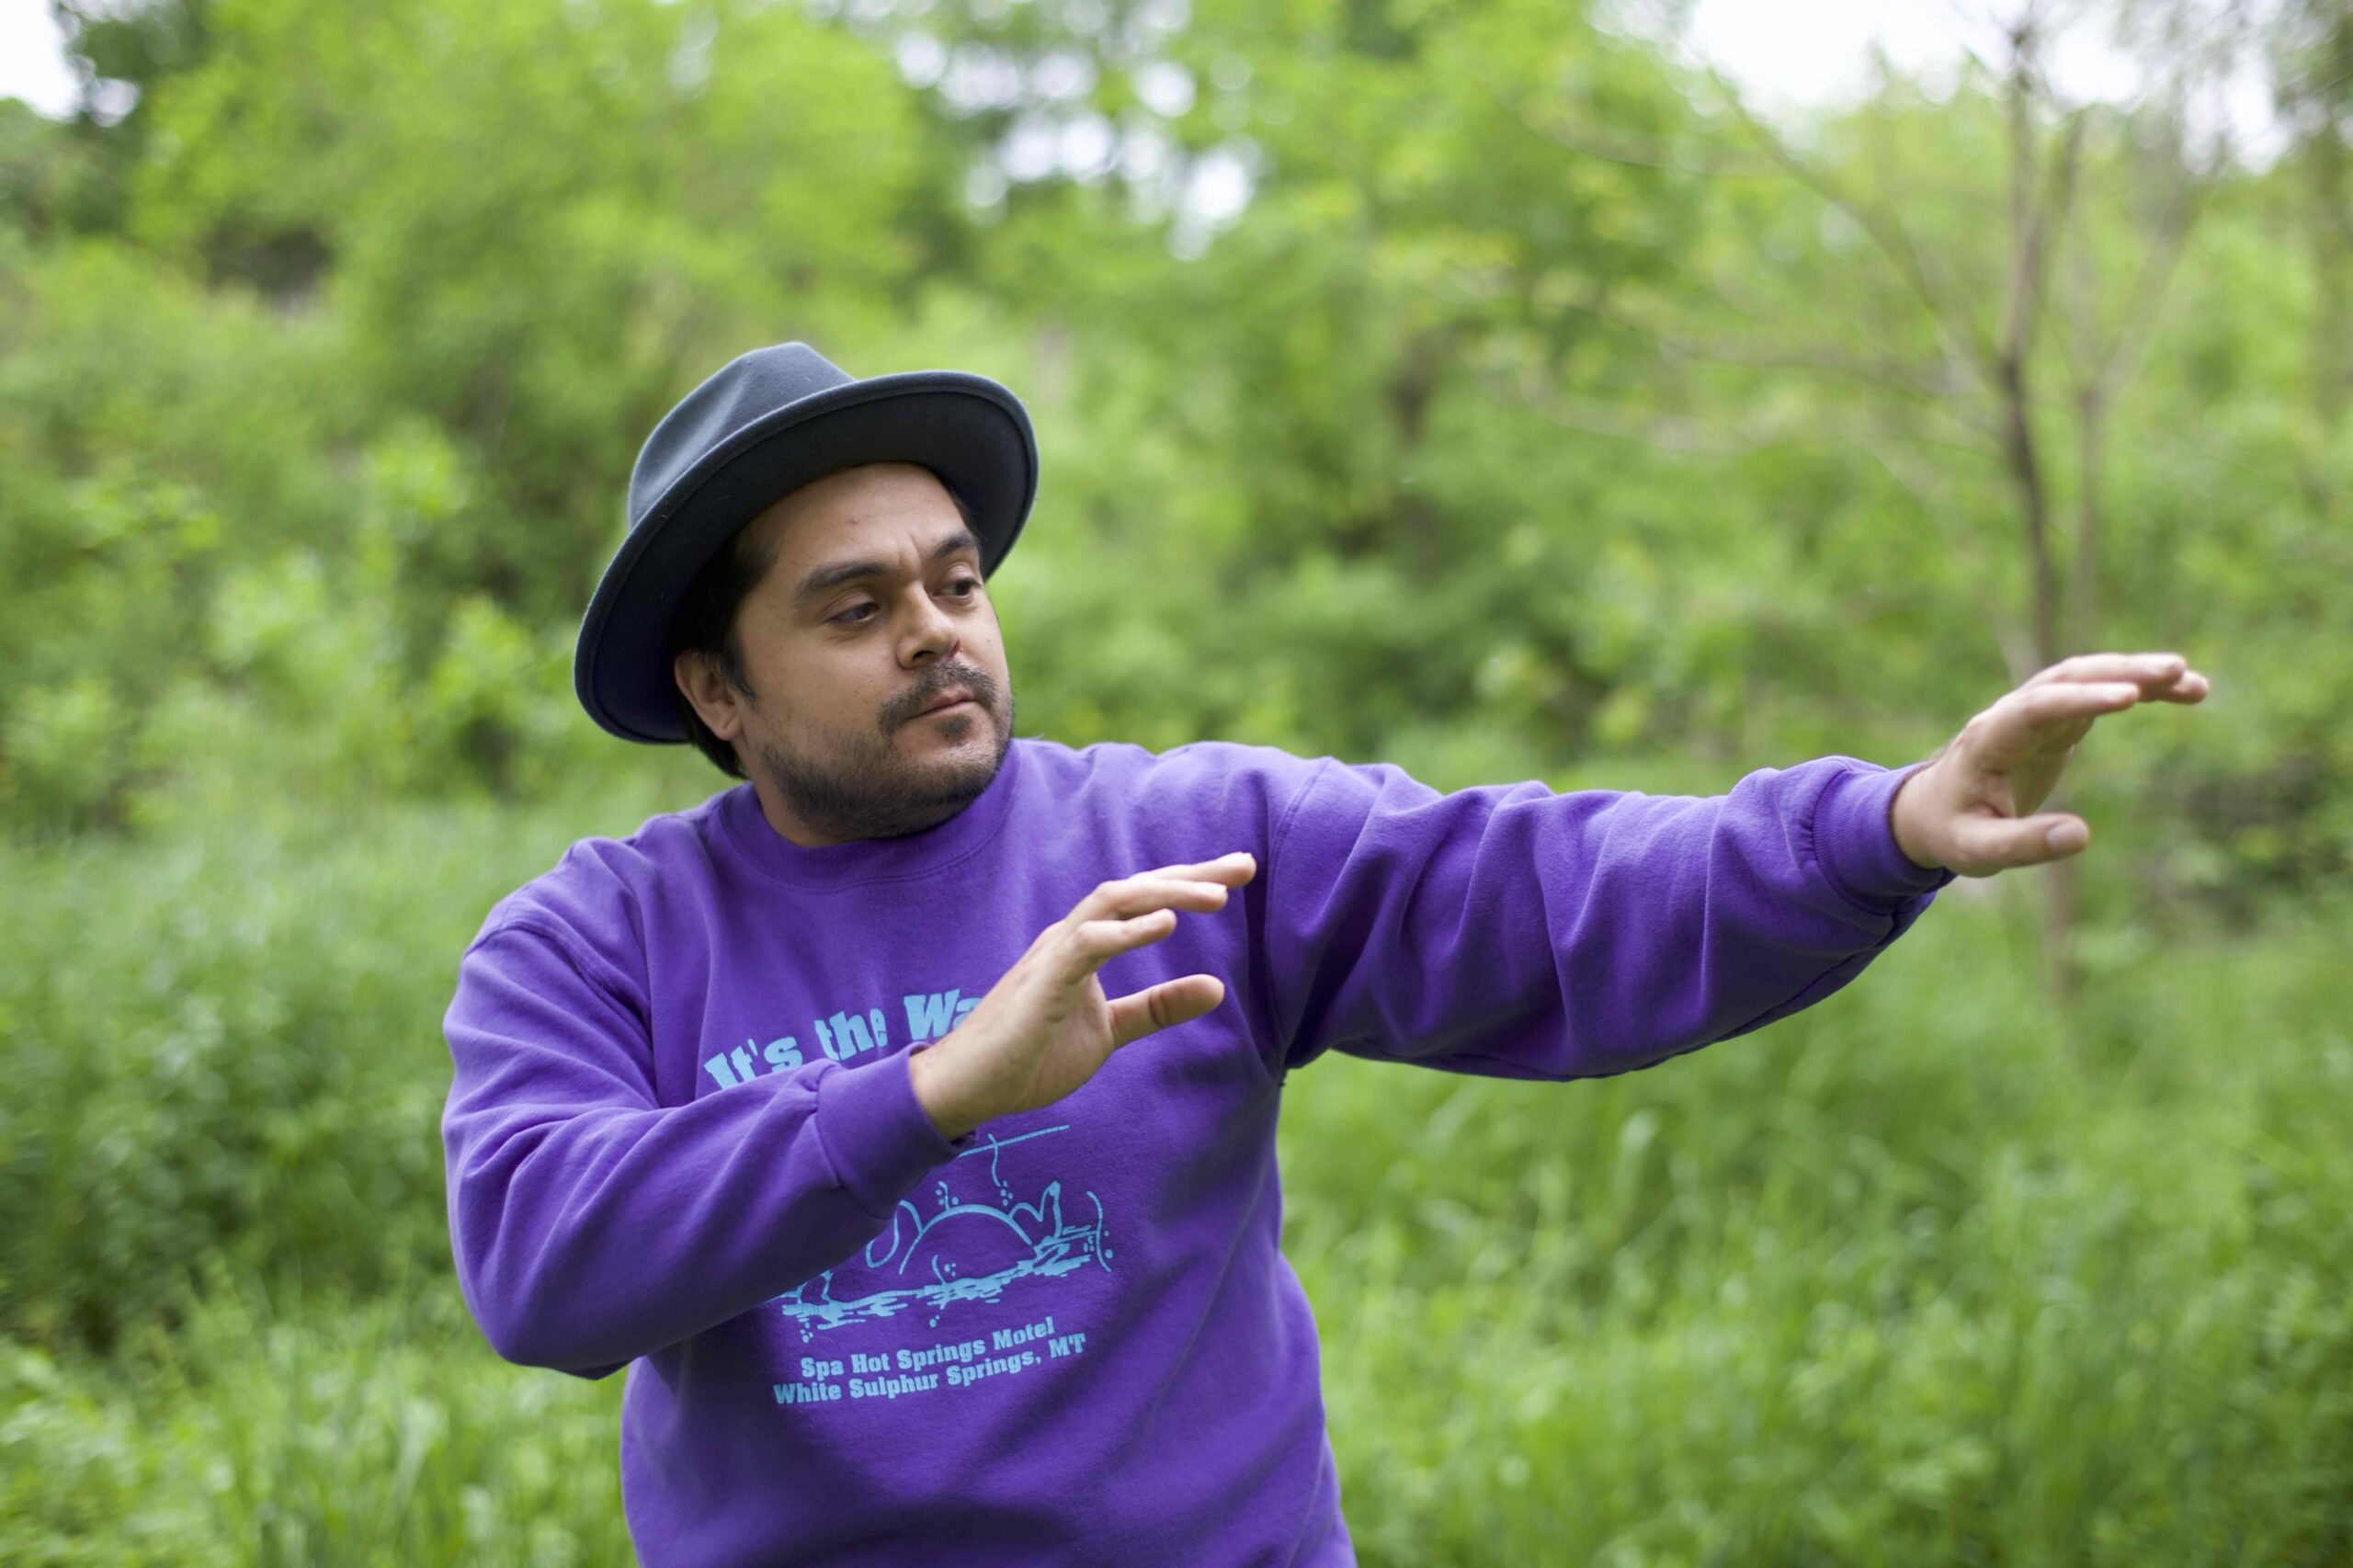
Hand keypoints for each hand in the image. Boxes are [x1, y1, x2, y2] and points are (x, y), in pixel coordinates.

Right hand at [907, 851, 1258, 1139]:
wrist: (970, 1087)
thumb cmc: (1031, 1054)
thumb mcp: (1110, 1030)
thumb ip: (1158, 1007)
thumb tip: (1217, 988)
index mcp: (1087, 944)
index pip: (1145, 901)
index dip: (1190, 883)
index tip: (1239, 873)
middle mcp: (1072, 937)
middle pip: (1135, 889)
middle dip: (1191, 876)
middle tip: (1245, 866)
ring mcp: (1055, 955)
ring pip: (1113, 903)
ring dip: (1165, 895)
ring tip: (1216, 897)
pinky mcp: (1044, 982)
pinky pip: (1087, 943)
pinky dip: (1126, 931)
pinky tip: (1164, 925)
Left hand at [1889, 651, 2209, 876]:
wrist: (1931, 811)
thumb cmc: (1951, 832)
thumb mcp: (1977, 851)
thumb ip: (2023, 846)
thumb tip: (2080, 837)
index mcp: (1989, 740)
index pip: (2036, 709)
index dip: (2081, 700)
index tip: (2130, 697)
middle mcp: (2011, 715)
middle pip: (2066, 679)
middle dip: (2120, 672)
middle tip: (2176, 672)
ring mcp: (2033, 713)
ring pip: (2086, 678)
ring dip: (2136, 673)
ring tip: (2194, 684)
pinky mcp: (2054, 721)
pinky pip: (2098, 693)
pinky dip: (2138, 689)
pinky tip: (2184, 693)